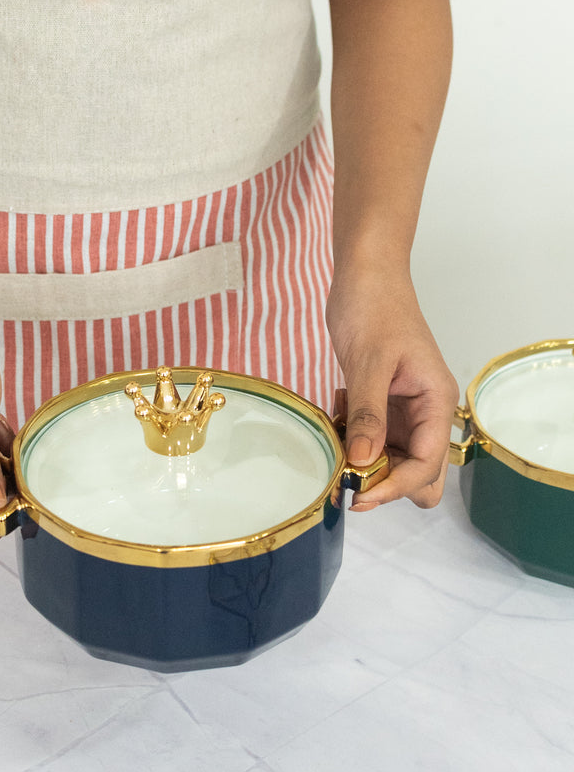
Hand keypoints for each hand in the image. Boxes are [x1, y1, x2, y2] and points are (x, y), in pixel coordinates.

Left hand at [326, 266, 457, 510]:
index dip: (394, 486)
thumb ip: (367, 415)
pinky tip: (335, 414)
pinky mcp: (381, 404)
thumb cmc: (375, 308)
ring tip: (336, 439)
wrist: (366, 276)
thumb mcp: (369, 362)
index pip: (426, 465)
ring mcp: (404, 410)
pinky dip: (351, 437)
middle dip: (385, 483)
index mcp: (436, 403)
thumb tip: (361, 463)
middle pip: (419, 473)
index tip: (357, 495)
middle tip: (345, 475)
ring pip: (391, 460)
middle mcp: (425, 413)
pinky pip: (370, 438)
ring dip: (364, 461)